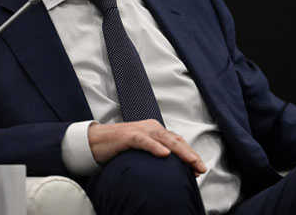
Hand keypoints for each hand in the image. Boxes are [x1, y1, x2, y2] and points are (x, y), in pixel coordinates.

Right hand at [87, 119, 206, 175]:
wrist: (95, 141)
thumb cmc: (118, 147)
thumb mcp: (141, 151)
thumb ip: (154, 154)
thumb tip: (170, 169)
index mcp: (155, 131)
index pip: (177, 142)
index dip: (190, 154)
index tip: (199, 168)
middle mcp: (151, 127)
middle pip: (175, 140)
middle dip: (190, 154)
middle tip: (201, 168)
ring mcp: (140, 130)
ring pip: (164, 139)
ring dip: (179, 151)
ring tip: (190, 161)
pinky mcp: (128, 136)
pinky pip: (144, 141)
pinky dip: (155, 147)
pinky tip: (165, 154)